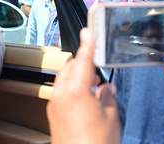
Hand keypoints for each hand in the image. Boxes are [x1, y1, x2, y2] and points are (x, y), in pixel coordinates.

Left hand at [47, 29, 119, 143]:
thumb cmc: (96, 141)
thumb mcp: (111, 118)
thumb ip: (108, 97)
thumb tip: (106, 88)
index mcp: (76, 90)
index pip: (83, 60)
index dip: (87, 44)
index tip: (88, 31)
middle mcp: (60, 92)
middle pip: (70, 67)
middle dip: (82, 62)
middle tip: (95, 63)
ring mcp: (53, 102)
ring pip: (63, 78)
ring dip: (75, 75)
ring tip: (91, 82)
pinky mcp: (52, 112)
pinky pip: (60, 91)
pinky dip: (70, 87)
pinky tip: (83, 97)